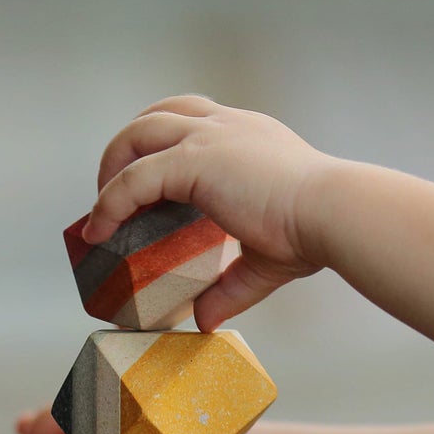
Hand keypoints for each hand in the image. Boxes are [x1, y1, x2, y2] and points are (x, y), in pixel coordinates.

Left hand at [83, 95, 332, 328]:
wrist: (333, 215)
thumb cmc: (314, 232)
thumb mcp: (266, 259)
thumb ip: (232, 286)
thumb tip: (206, 320)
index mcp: (248, 135)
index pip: (193, 120)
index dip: (162, 147)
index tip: (145, 186)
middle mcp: (227, 126)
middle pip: (159, 113)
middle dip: (128, 147)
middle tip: (114, 193)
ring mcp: (209, 137)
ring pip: (138, 133)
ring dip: (111, 167)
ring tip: (101, 211)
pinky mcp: (193, 159)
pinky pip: (134, 176)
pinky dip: (110, 201)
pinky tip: (101, 229)